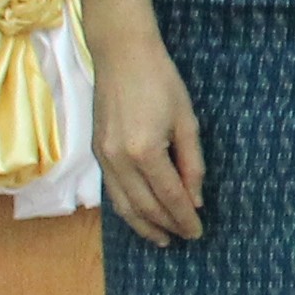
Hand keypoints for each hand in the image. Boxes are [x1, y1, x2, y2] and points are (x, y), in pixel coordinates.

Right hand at [94, 34, 207, 245]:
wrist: (121, 55)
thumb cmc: (161, 82)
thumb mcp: (186, 121)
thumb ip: (192, 163)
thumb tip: (195, 199)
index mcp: (145, 151)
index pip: (169, 196)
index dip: (184, 217)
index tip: (198, 231)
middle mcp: (119, 160)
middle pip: (144, 206)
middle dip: (167, 225)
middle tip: (185, 237)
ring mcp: (103, 157)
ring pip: (123, 204)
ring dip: (143, 225)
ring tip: (162, 238)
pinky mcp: (96, 152)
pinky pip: (112, 190)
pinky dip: (126, 208)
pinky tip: (140, 215)